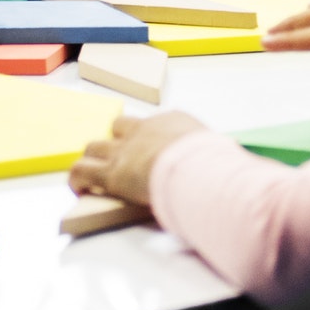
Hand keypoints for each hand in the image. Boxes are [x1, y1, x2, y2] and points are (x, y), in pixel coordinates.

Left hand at [69, 111, 207, 205]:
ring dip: (94, 157)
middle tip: (120, 156)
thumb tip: (232, 166)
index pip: (155, 123)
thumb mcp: (219, 150)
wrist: (194, 167)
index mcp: (172, 121)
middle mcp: (144, 130)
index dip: (150, 137)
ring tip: (93, 172)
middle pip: (119, 127)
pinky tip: (79, 188)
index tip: (154, 149)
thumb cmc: (212, 161)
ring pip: (94, 146)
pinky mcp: (110, 174)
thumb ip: (214, 156)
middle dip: (117, 140)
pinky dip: (78, 178)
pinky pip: (82, 171)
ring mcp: (124, 151)